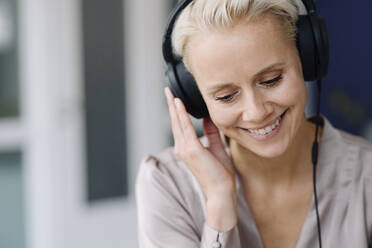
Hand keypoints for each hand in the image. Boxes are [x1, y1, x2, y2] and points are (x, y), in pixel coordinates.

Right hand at [164, 87, 236, 230]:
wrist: (222, 192)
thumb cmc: (220, 174)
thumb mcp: (217, 148)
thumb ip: (211, 133)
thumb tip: (208, 118)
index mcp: (187, 148)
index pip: (180, 125)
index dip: (176, 111)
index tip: (175, 98)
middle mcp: (182, 148)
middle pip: (175, 122)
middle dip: (171, 105)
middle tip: (167, 90)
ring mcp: (185, 149)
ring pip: (178, 123)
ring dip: (174, 106)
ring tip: (171, 93)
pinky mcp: (192, 150)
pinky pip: (186, 128)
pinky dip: (181, 115)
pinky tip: (179, 104)